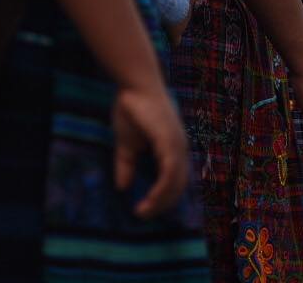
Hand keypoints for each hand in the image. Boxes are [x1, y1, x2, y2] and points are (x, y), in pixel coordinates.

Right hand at [111, 84, 190, 218]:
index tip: (144, 210)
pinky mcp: (170, 141)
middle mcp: (181, 148)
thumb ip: (127, 165)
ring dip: (160, 201)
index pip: (175, 181)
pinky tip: (149, 199)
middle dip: (162, 205)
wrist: (133, 86)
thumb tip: (122, 187)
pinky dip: (161, 189)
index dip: (162, 198)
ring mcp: (178, 144)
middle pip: (178, 186)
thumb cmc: (132, 109)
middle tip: (143, 216)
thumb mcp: (126, 144)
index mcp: (174, 148)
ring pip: (176, 183)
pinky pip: (170, 172)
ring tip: (143, 212)